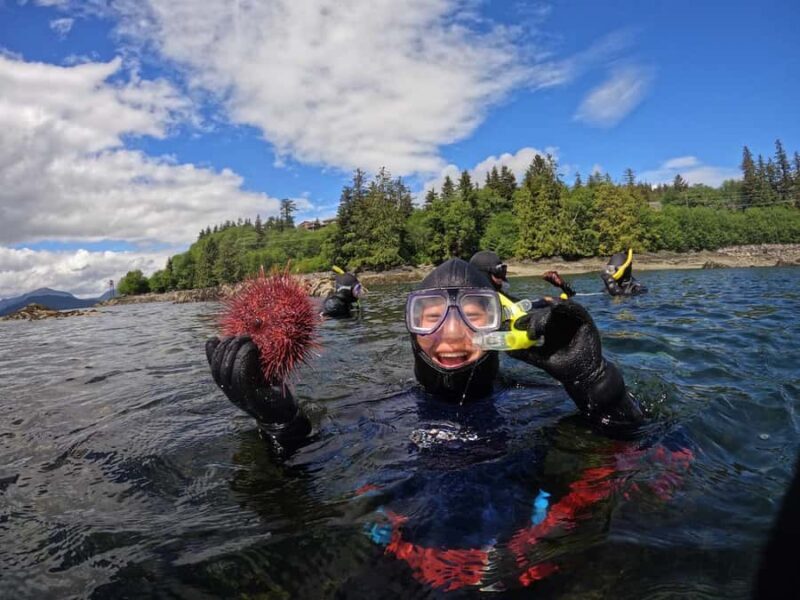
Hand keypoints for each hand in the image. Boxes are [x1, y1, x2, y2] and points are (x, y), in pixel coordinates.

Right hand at [206, 336, 308, 435]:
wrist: (285, 413)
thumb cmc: (273, 389)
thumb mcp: (259, 372)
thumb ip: (249, 360)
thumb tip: (245, 338)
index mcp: (229, 386)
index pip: (213, 368)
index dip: (212, 352)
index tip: (217, 337)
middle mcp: (230, 393)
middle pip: (218, 369)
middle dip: (226, 348)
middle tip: (241, 336)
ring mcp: (239, 398)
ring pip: (227, 373)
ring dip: (236, 352)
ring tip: (249, 341)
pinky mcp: (251, 400)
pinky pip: (241, 379)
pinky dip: (244, 361)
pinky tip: (252, 350)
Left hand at [511, 300, 641, 423]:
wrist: (582, 376)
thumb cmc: (562, 367)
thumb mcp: (541, 359)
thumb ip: (526, 354)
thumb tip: (507, 350)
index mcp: (548, 330)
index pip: (536, 320)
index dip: (526, 320)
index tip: (516, 324)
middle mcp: (559, 323)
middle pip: (546, 313)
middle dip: (537, 317)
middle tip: (532, 330)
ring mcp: (572, 321)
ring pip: (560, 308)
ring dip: (552, 305)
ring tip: (544, 305)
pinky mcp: (584, 322)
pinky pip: (577, 310)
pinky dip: (568, 305)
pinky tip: (558, 306)